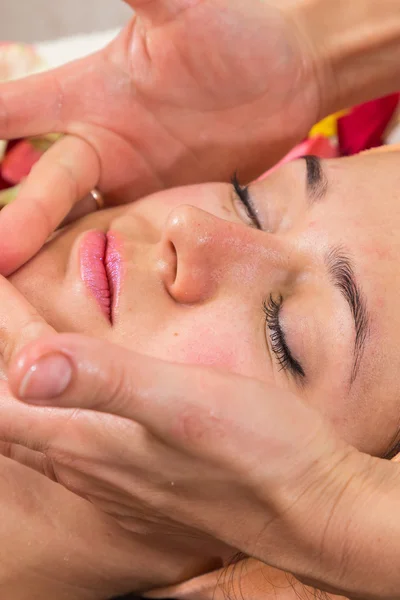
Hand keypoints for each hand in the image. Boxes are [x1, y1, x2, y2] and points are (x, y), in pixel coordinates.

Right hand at [0, 0, 324, 274]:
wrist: (290, 78)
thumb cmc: (238, 35)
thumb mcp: (180, 11)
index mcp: (84, 96)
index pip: (4, 115)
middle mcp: (97, 146)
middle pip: (37, 188)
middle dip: (13, 219)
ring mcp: (129, 185)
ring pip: (72, 225)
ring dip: (44, 253)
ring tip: (19, 290)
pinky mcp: (160, 211)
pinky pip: (120, 243)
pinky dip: (99, 266)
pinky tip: (79, 296)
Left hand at [0, 274, 383, 599]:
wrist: (309, 510)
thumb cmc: (253, 452)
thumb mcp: (182, 404)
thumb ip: (105, 381)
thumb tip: (24, 364)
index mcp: (86, 441)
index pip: (1, 401)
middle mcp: (87, 467)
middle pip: (11, 420)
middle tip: (5, 319)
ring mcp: (114, 482)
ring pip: (41, 437)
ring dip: (19, 399)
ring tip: (18, 362)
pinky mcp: (142, 486)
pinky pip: (76, 451)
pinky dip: (57, 417)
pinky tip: (74, 408)